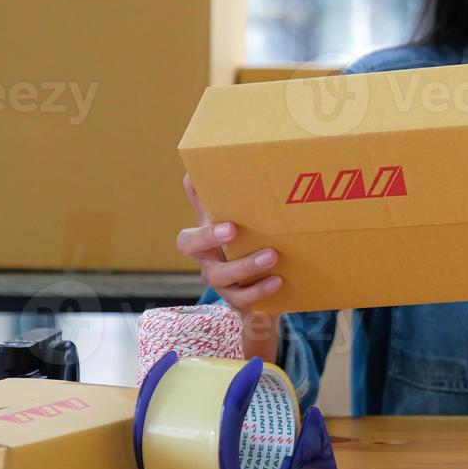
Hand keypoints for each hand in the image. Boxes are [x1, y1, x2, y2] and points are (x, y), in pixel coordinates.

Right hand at [175, 173, 281, 362]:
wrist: (250, 279)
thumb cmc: (235, 240)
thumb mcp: (221, 218)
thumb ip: (208, 197)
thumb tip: (194, 166)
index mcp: (203, 246)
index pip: (189, 241)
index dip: (207, 234)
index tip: (231, 226)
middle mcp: (210, 266)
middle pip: (209, 267)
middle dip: (231, 255)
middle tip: (253, 242)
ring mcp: (224, 287)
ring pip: (227, 284)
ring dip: (249, 269)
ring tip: (274, 258)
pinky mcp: (240, 302)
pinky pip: (245, 302)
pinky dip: (261, 292)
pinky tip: (279, 281)